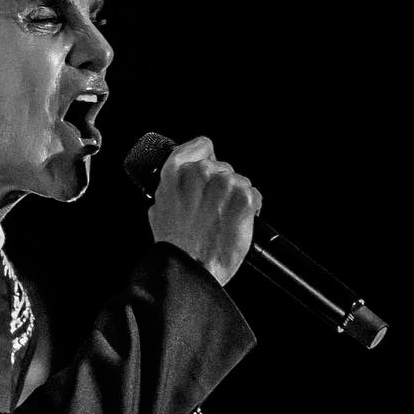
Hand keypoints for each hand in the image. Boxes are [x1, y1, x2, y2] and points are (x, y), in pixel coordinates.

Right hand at [147, 136, 261, 286]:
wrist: (191, 268)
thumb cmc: (174, 244)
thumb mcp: (158, 209)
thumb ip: (171, 188)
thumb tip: (181, 183)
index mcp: (176, 172)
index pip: (202, 145)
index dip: (207, 158)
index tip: (209, 173)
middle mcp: (200, 172)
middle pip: (223, 167)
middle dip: (220, 186)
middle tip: (212, 210)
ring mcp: (224, 184)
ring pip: (239, 181)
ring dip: (235, 198)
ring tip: (222, 220)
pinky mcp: (245, 198)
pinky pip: (254, 194)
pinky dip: (250, 208)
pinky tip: (235, 223)